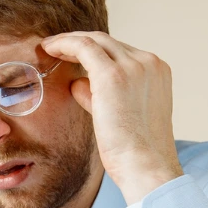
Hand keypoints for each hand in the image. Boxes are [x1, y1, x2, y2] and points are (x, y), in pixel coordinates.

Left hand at [41, 32, 182, 203]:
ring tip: (49, 48)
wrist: (146, 167)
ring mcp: (133, 66)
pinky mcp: (112, 75)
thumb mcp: (122, 116)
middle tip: (56, 48)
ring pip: (94, 40)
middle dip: (79, 42)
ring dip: (69, 41)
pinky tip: (49, 49)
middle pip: (108, 42)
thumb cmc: (135, 152)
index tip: (73, 55)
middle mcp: (148, 63)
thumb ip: (101, 96)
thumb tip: (78, 83)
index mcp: (158, 71)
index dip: (94, 51)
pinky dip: (64, 44)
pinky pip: (83, 47)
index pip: (121, 51)